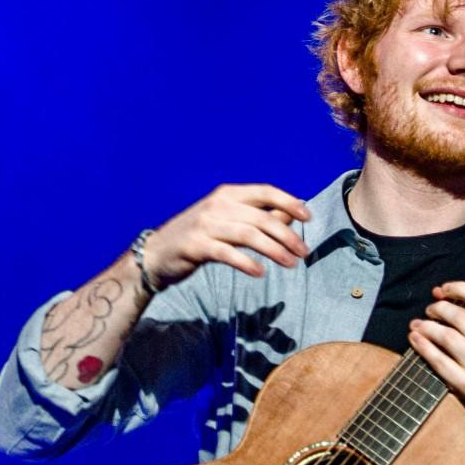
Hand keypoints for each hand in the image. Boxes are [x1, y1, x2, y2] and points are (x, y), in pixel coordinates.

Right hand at [145, 184, 311, 286]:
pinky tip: (260, 272)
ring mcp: (205, 225)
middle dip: (287, 235)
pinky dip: (246, 262)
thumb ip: (256, 216)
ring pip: (248, 235)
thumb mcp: (227, 221)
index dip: (289, 201)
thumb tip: (290, 214)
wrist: (156, 254)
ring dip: (274, 250)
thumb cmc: (198, 238)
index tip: (308, 217)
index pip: (264, 191)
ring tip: (290, 263)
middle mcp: (216, 205)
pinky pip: (227, 253)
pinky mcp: (195, 246)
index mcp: (226, 194)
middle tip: (304, 252)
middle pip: (261, 217)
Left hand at [407, 280, 464, 422]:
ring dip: (427, 326)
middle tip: (430, 309)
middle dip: (439, 308)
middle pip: (461, 317)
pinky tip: (415, 339)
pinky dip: (423, 346)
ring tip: (418, 324)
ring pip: (447, 337)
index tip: (444, 288)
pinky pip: (438, 360)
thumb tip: (439, 291)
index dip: (461, 288)